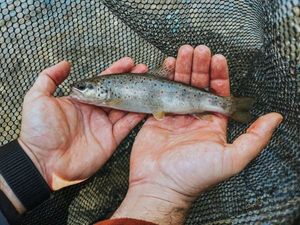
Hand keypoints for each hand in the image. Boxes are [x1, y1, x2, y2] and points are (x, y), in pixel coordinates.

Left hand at [19, 58, 147, 189]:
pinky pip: (128, 125)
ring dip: (138, 94)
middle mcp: (95, 111)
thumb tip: (65, 64)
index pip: (102, 82)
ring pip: (126, 106)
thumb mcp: (37, 98)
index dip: (116, 71)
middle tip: (143, 69)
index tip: (128, 62)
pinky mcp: (111, 139)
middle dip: (131, 80)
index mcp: (82, 100)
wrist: (43, 162)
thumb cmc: (38, 131)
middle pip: (117, 92)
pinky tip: (147, 104)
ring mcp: (104, 125)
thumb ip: (49, 78)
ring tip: (149, 83)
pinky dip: (138, 115)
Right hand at [112, 45, 282, 223]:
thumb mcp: (231, 158)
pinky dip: (164, 78)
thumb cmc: (193, 176)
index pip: (219, 93)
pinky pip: (162, 92)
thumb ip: (255, 138)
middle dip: (200, 66)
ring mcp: (175, 115)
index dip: (219, 75)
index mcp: (213, 124)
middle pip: (199, 84)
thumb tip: (275, 118)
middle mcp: (195, 117)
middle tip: (199, 51)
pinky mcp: (158, 115)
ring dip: (183, 68)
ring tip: (183, 52)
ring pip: (180, 85)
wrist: (159, 184)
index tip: (217, 60)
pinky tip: (167, 67)